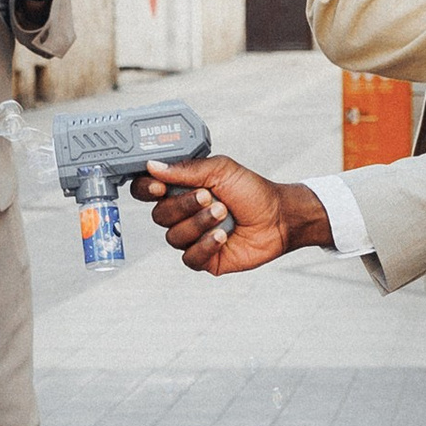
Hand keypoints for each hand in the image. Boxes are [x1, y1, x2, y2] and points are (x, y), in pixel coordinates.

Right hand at [143, 157, 329, 274]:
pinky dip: (205, 245)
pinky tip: (223, 236)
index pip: (146, 190)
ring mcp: (192, 237)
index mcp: (181, 189)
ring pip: (173, 236)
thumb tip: (152, 166)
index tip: (159, 187)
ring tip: (223, 214)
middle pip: (158, 215)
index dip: (146, 190)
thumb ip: (186, 169)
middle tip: (209, 197)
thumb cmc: (252, 191)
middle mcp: (182, 214)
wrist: (279, 217)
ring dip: (199, 223)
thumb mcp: (221, 170)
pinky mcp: (204, 259)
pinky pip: (189, 257)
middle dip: (183, 205)